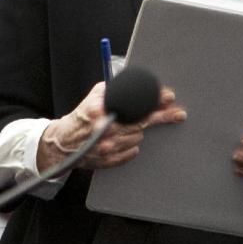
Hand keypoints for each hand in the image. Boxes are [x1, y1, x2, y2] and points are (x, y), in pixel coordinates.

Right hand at [37, 81, 185, 172]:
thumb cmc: (81, 117)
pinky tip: (125, 139)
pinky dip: (131, 145)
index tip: (168, 97)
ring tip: (124, 127)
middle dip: (161, 116)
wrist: (64, 143)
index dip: (154, 101)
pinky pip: (132, 151)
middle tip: (178, 113)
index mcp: (100, 111)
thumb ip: (112, 89)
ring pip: (138, 136)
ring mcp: (108, 147)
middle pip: (142, 122)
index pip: (134, 105)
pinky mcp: (109, 160)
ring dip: (137, 130)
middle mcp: (105, 130)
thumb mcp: (94, 96)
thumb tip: (131, 83)